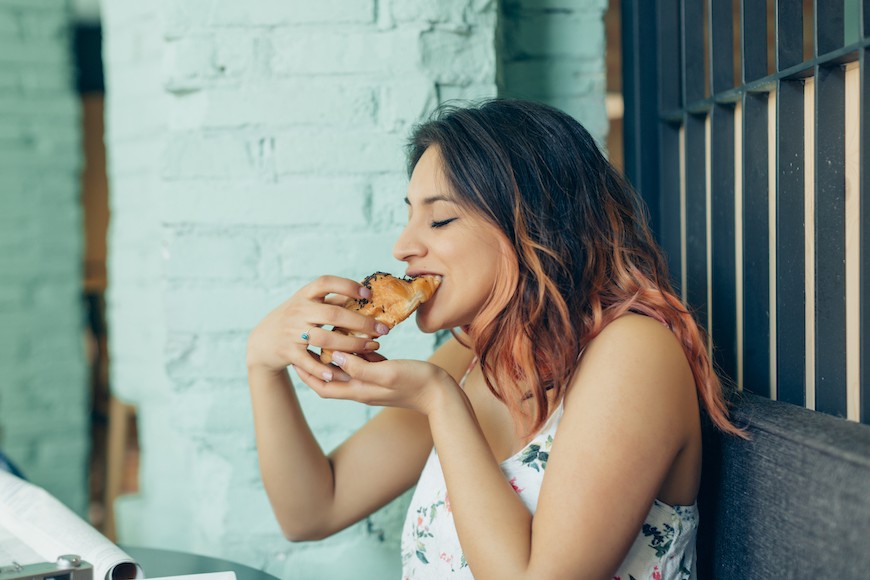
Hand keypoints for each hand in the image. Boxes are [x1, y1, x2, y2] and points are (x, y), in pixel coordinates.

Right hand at [246, 276, 389, 380]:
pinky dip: (325, 369)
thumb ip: (333, 299)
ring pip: (325, 339)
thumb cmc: (295, 318)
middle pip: (333, 314)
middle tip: (382, 329)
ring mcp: (292, 332)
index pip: (325, 282)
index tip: (367, 293)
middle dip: (361, 322)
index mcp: (305, 295)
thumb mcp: (308, 303)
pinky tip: (342, 373)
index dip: (347, 285)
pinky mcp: (288, 352)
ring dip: (351, 345)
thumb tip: (364, 292)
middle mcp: (298, 311)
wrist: (263, 340)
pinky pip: (309, 362)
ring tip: (371, 349)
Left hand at [294, 351, 456, 414]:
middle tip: (307, 344)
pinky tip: (358, 337)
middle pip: (331, 378)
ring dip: (337, 355)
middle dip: (317, 363)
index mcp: (359, 390)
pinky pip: (364, 364)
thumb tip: (334, 357)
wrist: (442, 394)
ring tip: (328, 336)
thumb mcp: (386, 372)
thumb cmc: (417, 382)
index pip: (323, 386)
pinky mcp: (386, 375)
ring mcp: (374, 383)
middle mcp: (363, 389)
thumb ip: (360, 367)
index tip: (296, 356)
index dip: (306, 374)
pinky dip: (356, 352)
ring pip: (347, 370)